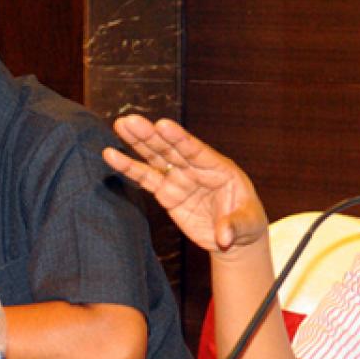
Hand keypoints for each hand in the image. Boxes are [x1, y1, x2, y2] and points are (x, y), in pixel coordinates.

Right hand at [103, 115, 267, 255]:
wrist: (236, 236)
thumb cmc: (246, 223)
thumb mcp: (247, 224)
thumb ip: (234, 226)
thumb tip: (223, 238)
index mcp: (218, 168)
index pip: (196, 150)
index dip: (179, 138)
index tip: (162, 125)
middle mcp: (196, 169)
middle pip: (171, 149)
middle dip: (151, 135)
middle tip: (131, 121)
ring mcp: (180, 179)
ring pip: (156, 158)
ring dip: (137, 143)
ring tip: (120, 126)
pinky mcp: (167, 194)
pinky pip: (146, 179)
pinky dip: (129, 168)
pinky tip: (112, 155)